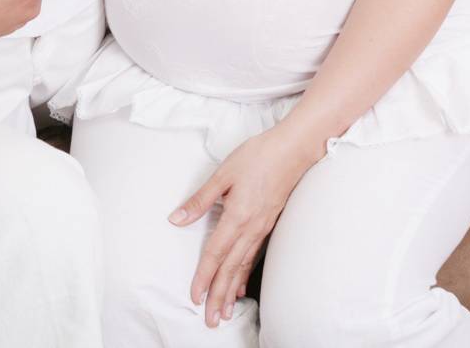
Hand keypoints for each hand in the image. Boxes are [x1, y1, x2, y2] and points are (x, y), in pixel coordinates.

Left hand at [170, 125, 320, 328]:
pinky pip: (254, 256)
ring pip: (243, 266)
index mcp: (237, 217)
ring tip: (224, 311)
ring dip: (232, 291)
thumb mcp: (222, 174)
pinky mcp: (269, 225)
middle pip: (230, 268)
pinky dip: (245, 274)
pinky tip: (241, 287)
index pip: (215, 254)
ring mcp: (262, 228)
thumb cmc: (258, 156)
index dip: (203, 277)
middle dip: (218, 295)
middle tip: (210, 320)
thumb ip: (200, 200)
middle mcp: (250, 228)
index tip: (194, 296)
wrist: (293, 150)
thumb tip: (176, 219)